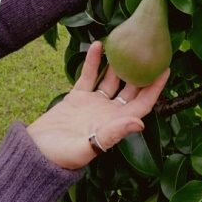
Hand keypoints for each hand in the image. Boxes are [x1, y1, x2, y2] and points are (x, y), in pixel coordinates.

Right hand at [27, 42, 168, 169]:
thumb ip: (113, 134)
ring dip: (118, 64)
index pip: (143, 104)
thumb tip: (140, 123)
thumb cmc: (62, 156)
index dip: (155, 88)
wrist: (36, 152)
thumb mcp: (87, 147)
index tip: (165, 69)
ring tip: (126, 44)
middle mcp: (108, 113)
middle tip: (149, 50)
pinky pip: (88, 76)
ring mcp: (93, 104)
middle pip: (131, 88)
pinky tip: (98, 45)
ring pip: (111, 79)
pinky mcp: (77, 97)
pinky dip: (94, 62)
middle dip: (141, 71)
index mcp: (115, 124)